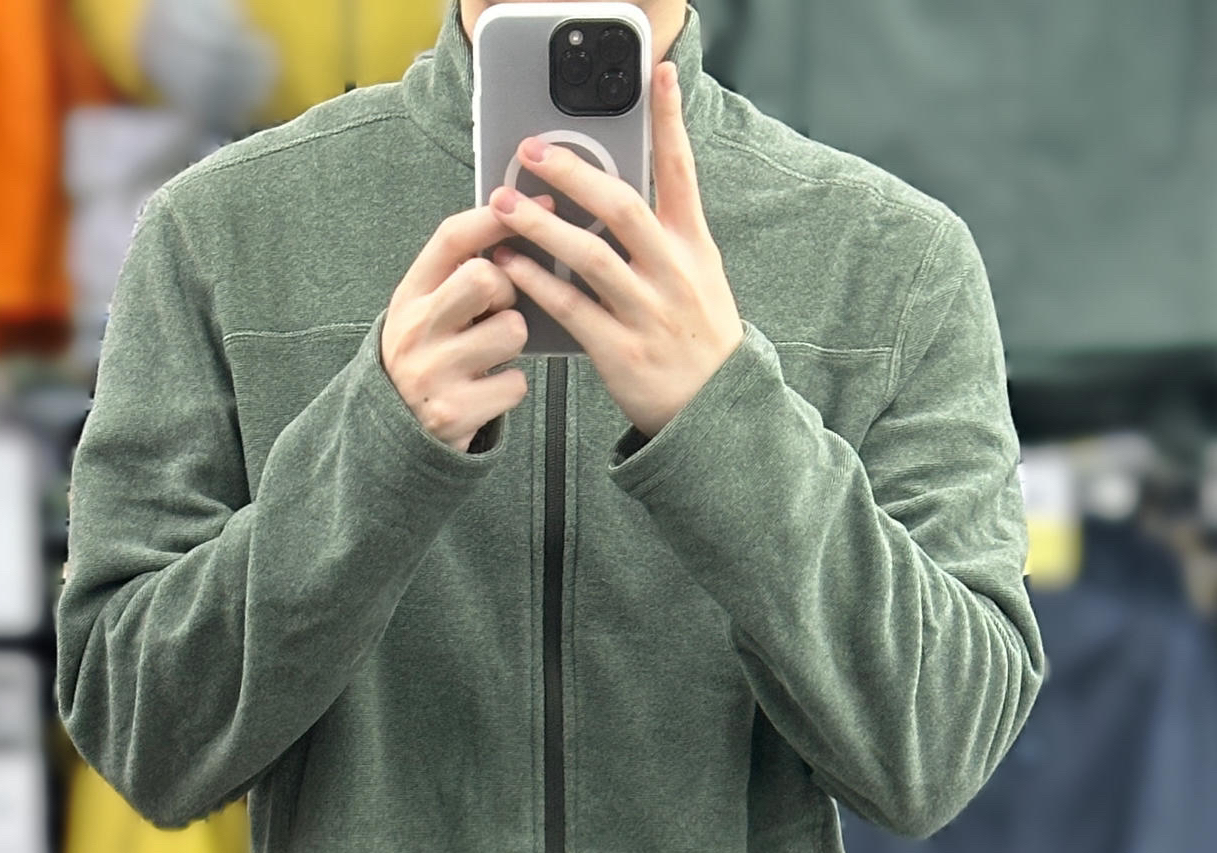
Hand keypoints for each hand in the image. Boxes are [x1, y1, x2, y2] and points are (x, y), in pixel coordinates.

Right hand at [382, 199, 552, 452]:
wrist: (394, 438)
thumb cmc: (428, 360)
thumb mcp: (427, 312)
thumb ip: (458, 275)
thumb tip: (520, 227)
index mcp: (410, 296)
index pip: (453, 239)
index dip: (497, 217)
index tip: (539, 204)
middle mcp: (416, 329)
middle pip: (484, 277)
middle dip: (506, 290)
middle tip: (498, 310)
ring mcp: (434, 372)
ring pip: (512, 331)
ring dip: (514, 344)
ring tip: (490, 356)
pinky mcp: (454, 413)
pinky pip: (516, 383)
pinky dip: (511, 387)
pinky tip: (488, 392)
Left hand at [489, 61, 744, 439]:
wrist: (715, 414)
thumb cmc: (697, 339)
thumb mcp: (700, 278)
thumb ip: (665, 235)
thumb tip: (614, 192)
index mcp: (695, 248)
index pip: (683, 171)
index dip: (671, 120)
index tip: (658, 74)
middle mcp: (673, 273)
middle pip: (620, 206)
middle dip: (572, 171)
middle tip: (531, 150)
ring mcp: (646, 313)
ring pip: (587, 255)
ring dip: (539, 225)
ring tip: (502, 203)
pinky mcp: (619, 351)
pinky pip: (569, 308)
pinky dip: (535, 282)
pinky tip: (508, 264)